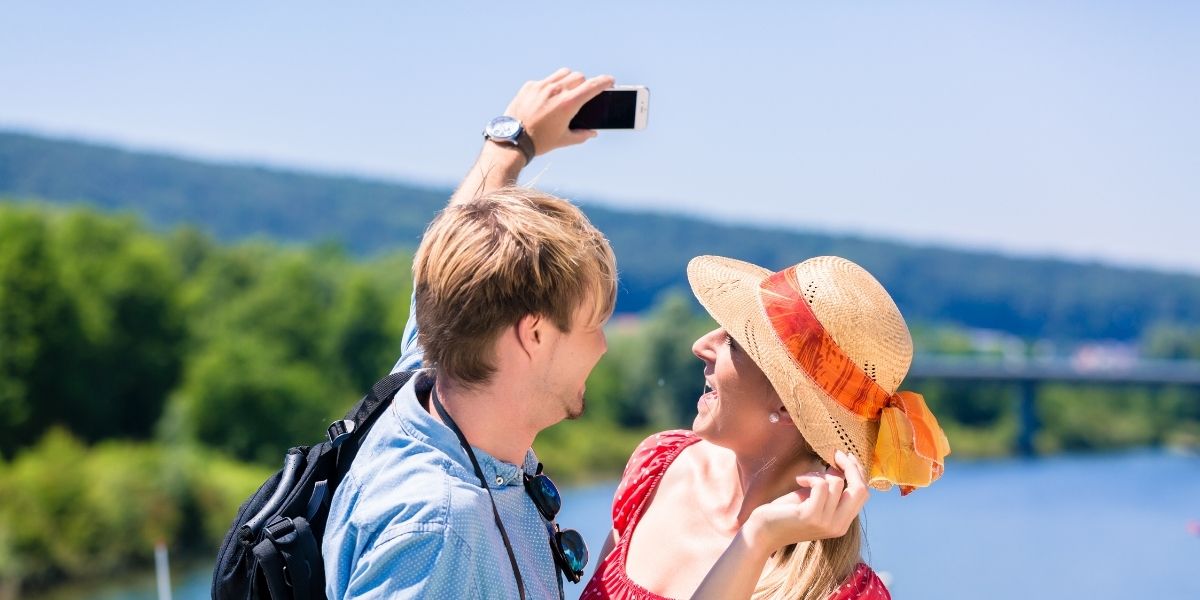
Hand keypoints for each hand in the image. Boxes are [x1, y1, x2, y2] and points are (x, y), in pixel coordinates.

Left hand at [503, 68, 613, 156]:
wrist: (513, 139)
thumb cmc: (540, 141)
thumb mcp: (564, 140)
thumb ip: (582, 135)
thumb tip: (593, 133)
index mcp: (568, 104)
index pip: (592, 86)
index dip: (604, 81)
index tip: (610, 81)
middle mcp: (556, 90)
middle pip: (579, 77)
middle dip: (585, 84)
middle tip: (583, 93)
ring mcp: (541, 86)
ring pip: (563, 73)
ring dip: (569, 80)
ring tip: (567, 91)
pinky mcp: (529, 86)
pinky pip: (545, 80)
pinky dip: (550, 86)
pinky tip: (546, 98)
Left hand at [743, 450, 869, 553]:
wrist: (763, 532)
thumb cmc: (786, 513)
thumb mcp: (813, 501)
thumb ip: (830, 491)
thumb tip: (841, 467)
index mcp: (842, 523)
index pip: (863, 494)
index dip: (858, 472)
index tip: (846, 456)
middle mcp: (838, 526)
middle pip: (860, 489)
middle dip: (850, 466)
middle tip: (836, 453)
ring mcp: (826, 522)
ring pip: (837, 482)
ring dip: (820, 473)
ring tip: (805, 478)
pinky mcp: (811, 516)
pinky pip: (821, 485)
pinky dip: (810, 477)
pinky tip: (799, 480)